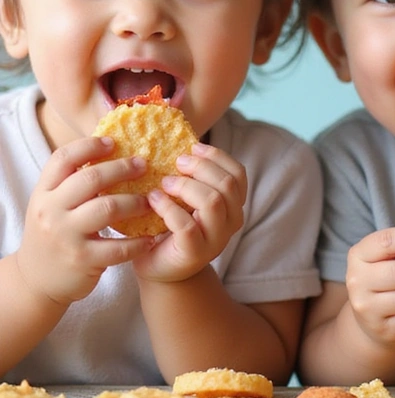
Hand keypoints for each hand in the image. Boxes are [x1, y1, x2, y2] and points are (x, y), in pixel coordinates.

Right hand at [17, 136, 153, 305]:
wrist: (35, 281)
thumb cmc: (51, 235)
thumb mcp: (50, 206)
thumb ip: (69, 183)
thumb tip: (107, 151)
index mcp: (43, 193)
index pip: (63, 158)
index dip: (89, 146)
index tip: (113, 143)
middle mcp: (51, 211)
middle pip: (90, 179)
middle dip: (122, 168)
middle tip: (143, 165)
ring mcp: (66, 236)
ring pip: (108, 208)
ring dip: (134, 202)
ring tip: (149, 201)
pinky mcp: (83, 260)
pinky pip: (118, 246)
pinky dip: (138, 242)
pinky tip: (149, 238)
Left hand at [132, 141, 246, 282]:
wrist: (158, 266)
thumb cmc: (169, 224)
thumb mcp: (186, 196)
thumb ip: (191, 174)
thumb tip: (175, 132)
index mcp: (233, 205)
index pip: (238, 173)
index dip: (216, 156)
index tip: (192, 147)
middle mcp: (231, 222)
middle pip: (226, 184)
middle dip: (200, 168)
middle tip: (176, 163)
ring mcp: (216, 240)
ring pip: (212, 202)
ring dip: (185, 186)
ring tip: (164, 183)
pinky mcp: (194, 253)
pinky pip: (187, 225)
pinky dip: (168, 207)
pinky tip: (153, 200)